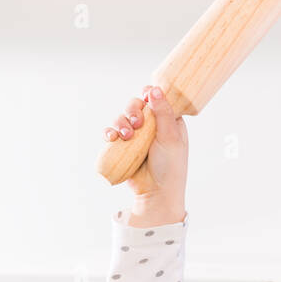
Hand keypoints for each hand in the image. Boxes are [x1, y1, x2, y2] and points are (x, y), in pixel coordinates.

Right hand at [104, 86, 188, 204]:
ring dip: (120, 121)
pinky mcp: (124, 147)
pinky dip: (110, 132)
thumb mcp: (170, 137)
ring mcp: (137, 137)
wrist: (156, 193)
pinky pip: (112, 133)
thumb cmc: (170, 167)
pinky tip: (112, 137)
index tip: (145, 96)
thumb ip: (163, 112)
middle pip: (136, 105)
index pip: (156, 100)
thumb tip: (155, 88)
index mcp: (168, 121)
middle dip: (132, 110)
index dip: (149, 95)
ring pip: (122, 117)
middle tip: (137, 123)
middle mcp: (152, 126)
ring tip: (125, 135)